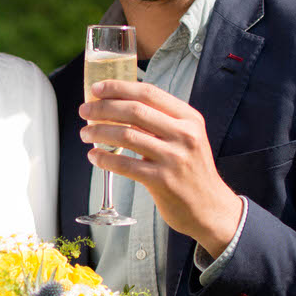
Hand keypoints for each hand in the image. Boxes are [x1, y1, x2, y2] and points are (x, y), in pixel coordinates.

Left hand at [80, 79, 243, 254]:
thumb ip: (161, 121)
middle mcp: (183, 134)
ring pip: (126, 136)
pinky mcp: (162, 181)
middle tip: (84, 110)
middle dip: (103, 108)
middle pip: (134, 111)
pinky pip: (124, 165)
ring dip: (98, 132)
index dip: (119, 88)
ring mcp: (173, 158)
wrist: (210, 207)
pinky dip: (104, 159)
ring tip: (85, 133)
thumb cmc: (191, 170)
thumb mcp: (187, 137)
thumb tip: (119, 105)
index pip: (149, 93)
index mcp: (189, 118)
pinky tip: (94, 156)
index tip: (97, 88)